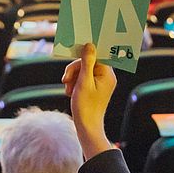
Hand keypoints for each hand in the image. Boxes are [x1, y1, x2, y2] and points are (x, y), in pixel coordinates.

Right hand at [61, 43, 116, 159]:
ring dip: (73, 78)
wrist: (87, 127)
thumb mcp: (84, 82)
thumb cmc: (86, 106)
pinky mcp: (95, 88)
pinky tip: (70, 92)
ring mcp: (101, 83)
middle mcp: (106, 77)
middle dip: (74, 70)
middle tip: (65, 80)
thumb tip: (90, 45)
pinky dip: (75, 84)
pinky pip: (83, 79)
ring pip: (83, 70)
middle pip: (88, 63)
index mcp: (107, 74)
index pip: (95, 56)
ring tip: (68, 90)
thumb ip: (86, 62)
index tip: (72, 56)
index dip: (83, 56)